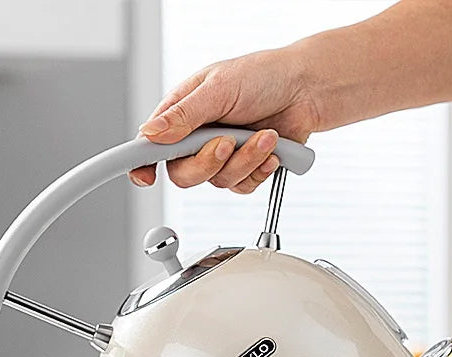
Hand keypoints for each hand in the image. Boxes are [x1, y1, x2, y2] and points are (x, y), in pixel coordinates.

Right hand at [129, 46, 319, 193]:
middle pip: (183, 174)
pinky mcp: (244, 169)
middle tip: (226, 142)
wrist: (308, 89)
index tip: (145, 177)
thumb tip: (150, 133)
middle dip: (208, 162)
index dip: (142, 165)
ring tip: (264, 134)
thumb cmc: (265, 75)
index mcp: (182, 114)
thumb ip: (184, 115)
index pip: (149, 146)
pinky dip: (259, 168)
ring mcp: (221, 156)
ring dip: (244, 159)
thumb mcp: (219, 87)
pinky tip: (271, 148)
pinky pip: (242, 186)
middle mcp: (197, 138)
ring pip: (217, 181)